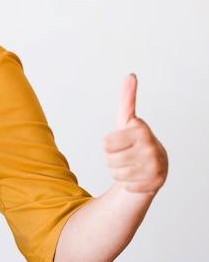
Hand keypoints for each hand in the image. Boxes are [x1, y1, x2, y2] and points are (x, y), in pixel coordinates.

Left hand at [103, 74, 167, 194]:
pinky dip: (128, 183)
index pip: (105, 143)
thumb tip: (131, 76)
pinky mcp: (155, 183)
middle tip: (126, 154)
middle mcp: (151, 148)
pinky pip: (126, 186)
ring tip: (132, 164)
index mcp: (141, 131)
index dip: (109, 144)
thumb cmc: (135, 141)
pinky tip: (138, 175)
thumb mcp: (128, 120)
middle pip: (109, 159)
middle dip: (113, 158)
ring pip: (116, 173)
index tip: (122, 141)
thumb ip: (127, 99)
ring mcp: (155, 167)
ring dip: (119, 171)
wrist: (155, 166)